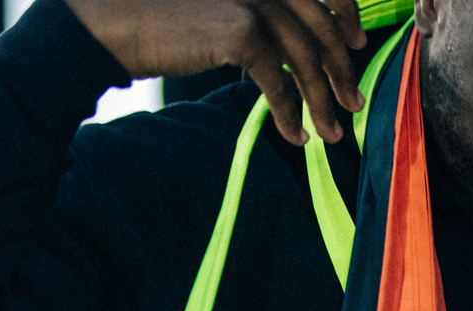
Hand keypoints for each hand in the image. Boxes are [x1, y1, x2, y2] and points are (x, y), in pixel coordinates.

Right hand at [64, 0, 367, 145]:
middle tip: (355, 103)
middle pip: (321, 29)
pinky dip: (291, 113)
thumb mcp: (221, 2)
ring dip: (323, 102)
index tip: (358, 43)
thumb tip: (299, 47)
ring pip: (306, 60)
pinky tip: (296, 135)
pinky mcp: (241, 31)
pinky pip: (279, 82)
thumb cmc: (164, 15)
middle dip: (342, 71)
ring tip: (333, 132)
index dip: (346, 16)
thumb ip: (259, 11)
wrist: (114, 20)